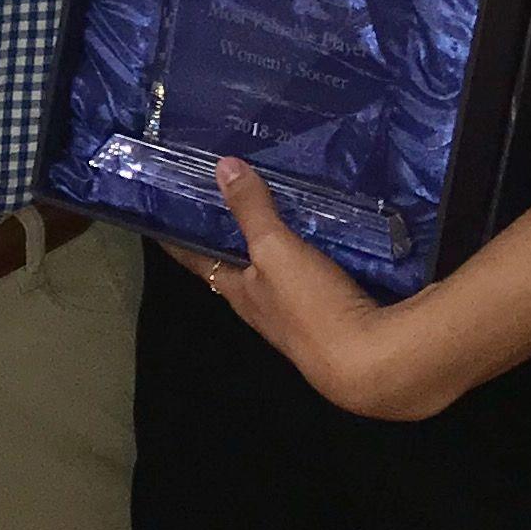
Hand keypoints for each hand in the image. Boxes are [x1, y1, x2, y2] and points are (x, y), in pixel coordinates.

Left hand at [161, 162, 460, 420]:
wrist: (371, 361)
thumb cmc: (311, 308)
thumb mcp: (275, 252)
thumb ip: (252, 212)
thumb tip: (222, 168)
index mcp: (240, 292)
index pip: (195, 259)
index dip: (176, 237)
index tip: (158, 212)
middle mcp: (264, 304)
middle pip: (238, 264)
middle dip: (230, 233)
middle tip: (226, 193)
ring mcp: (299, 311)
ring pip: (278, 268)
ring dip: (275, 239)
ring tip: (278, 201)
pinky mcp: (334, 312)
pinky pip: (315, 271)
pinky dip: (313, 249)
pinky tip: (326, 231)